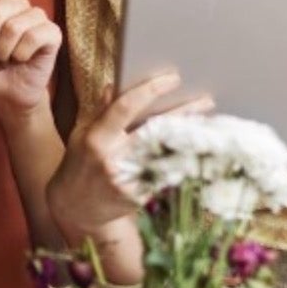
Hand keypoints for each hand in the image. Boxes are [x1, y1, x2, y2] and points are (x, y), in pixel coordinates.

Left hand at [0, 0, 60, 114]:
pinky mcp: (52, 35)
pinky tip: (21, 60)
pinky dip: (20, 54)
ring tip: (4, 59)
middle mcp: (20, 5)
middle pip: (1, 4)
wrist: (3, 95)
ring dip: (2, 50)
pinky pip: (34, 36)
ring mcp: (38, 19)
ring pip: (15, 24)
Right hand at [48, 73, 211, 237]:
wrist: (76, 209)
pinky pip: (166, 176)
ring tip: (210, 125)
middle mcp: (113, 159)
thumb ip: (99, 110)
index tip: (173, 78)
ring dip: (189, 138)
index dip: (151, 90)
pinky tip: (200, 152)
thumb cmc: (79, 164)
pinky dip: (183, 162)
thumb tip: (114, 85)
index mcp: (96, 138)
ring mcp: (128, 181)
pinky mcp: (139, 197)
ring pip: (166, 154)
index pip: (125, 107)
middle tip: (206, 101)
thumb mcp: (80, 134)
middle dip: (183, 113)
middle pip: (155, 130)